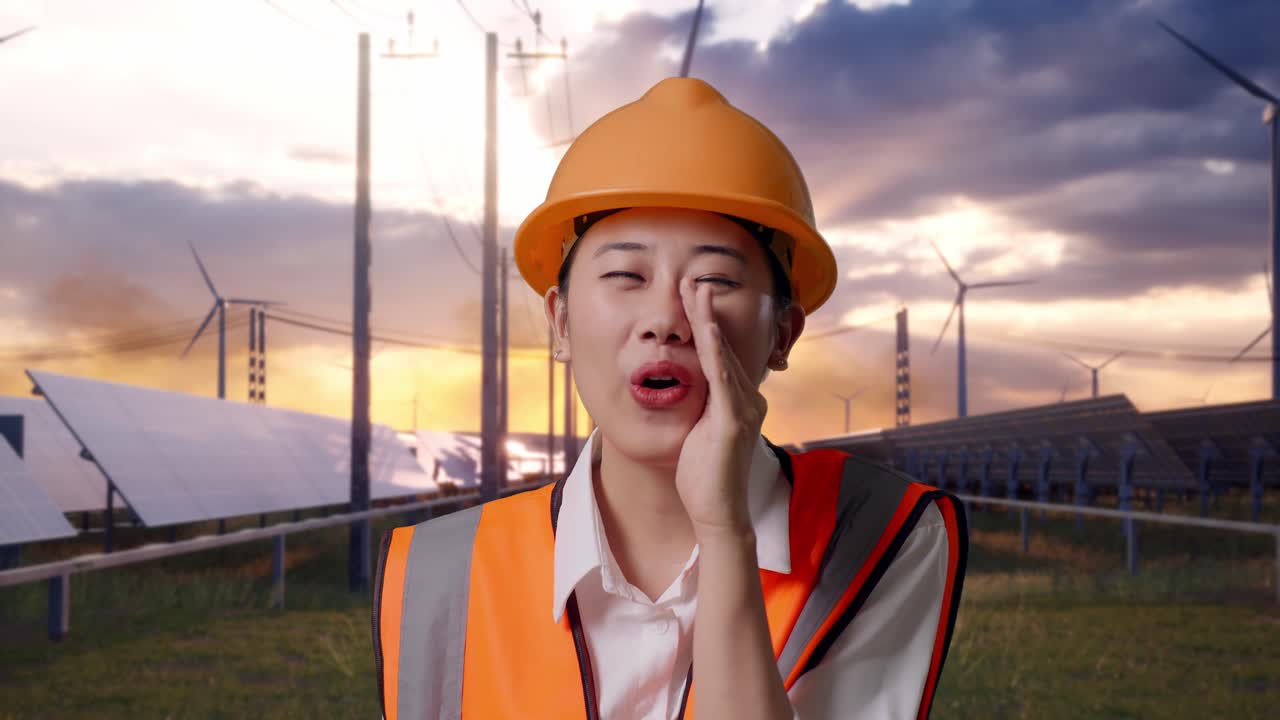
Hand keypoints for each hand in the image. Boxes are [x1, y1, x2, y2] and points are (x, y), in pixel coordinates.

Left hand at [674, 277, 768, 539]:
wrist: (717, 514)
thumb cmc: (705, 478)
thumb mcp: (700, 433)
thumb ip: (700, 408)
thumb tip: (686, 389)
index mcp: (741, 401)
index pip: (721, 353)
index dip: (708, 323)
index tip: (693, 295)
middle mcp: (748, 400)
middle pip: (724, 346)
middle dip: (706, 312)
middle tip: (693, 279)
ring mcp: (743, 410)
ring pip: (722, 355)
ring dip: (708, 321)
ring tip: (696, 291)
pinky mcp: (731, 423)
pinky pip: (721, 380)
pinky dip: (714, 351)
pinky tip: (706, 329)